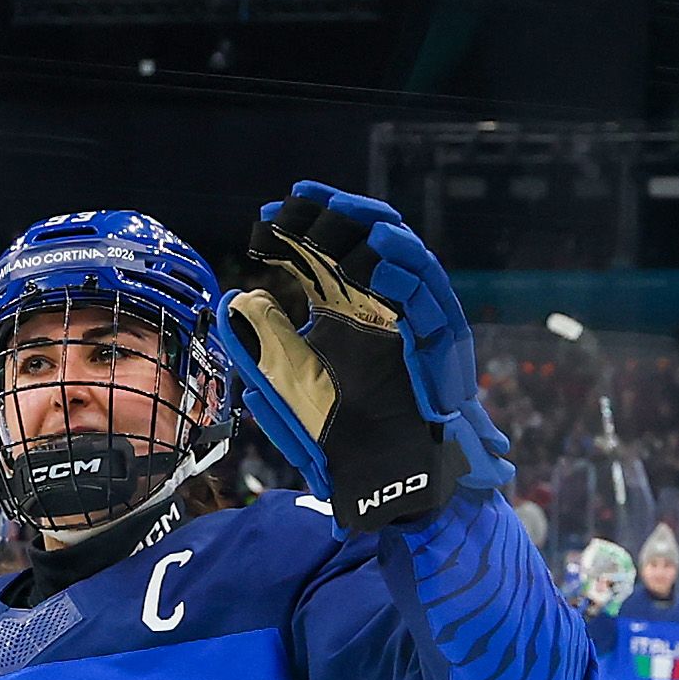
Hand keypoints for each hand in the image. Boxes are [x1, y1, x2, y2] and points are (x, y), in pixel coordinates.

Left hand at [223, 182, 512, 526]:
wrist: (378, 478)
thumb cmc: (340, 434)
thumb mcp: (288, 380)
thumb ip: (265, 339)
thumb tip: (238, 299)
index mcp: (348, 307)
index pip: (325, 250)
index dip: (297, 226)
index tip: (264, 218)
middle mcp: (383, 305)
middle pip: (367, 238)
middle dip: (335, 212)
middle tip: (301, 202)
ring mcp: (414, 321)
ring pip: (405, 257)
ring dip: (372, 232)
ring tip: (337, 218)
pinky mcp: (440, 347)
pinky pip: (430, 302)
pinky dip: (405, 278)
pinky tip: (373, 263)